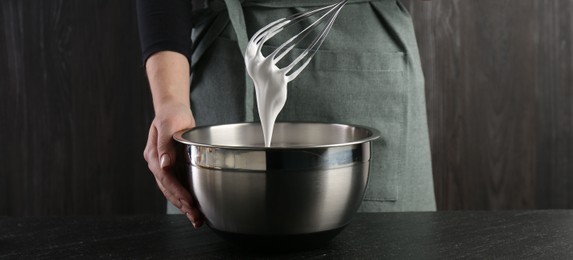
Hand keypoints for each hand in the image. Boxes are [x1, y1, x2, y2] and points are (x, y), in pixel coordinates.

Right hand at [143, 100, 202, 227]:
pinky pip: (178, 186)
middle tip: (196, 217)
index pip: (165, 177)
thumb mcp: (168, 123)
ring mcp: (164, 167)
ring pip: (172, 191)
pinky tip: (194, 208)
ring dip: (183, 206)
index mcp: (153, 154)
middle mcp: (157, 163)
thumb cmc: (172, 114)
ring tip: (197, 219)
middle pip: (168, 189)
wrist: (173, 110)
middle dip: (181, 204)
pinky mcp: (174, 168)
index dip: (177, 191)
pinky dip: (185, 198)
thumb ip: (165, 143)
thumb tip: (165, 164)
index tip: (189, 201)